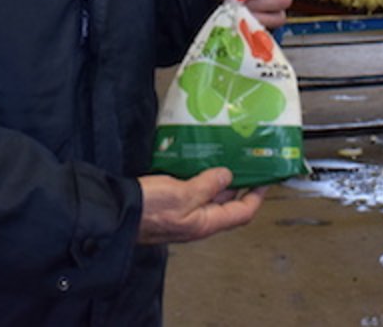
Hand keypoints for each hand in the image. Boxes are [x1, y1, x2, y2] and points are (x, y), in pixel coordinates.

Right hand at [137, 168, 265, 244]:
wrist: (117, 213)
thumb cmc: (148, 208)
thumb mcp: (183, 194)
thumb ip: (207, 186)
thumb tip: (227, 177)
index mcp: (205, 223)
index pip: (243, 213)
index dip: (257, 196)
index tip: (266, 179)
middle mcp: (198, 221)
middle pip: (228, 205)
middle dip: (240, 185)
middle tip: (248, 164)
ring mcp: (184, 214)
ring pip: (210, 197)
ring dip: (220, 181)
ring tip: (227, 159)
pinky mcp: (171, 205)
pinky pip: (193, 192)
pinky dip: (200, 178)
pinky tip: (199, 163)